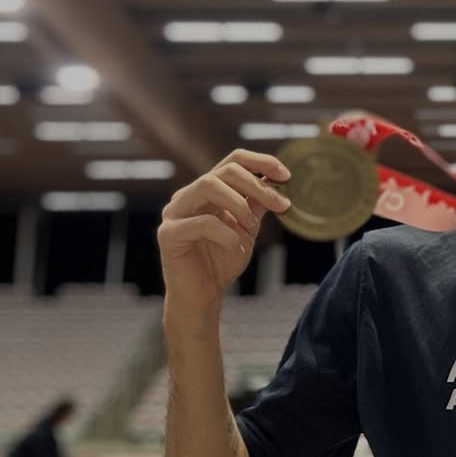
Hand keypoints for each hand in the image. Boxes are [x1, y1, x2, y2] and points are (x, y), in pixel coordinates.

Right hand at [158, 150, 290, 313]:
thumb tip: (278, 181)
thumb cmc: (222, 260)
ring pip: (209, 185)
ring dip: (240, 204)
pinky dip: (226, 234)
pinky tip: (236, 247)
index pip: (233, 161)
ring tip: (252, 226)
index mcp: (207, 191)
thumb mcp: (247, 228)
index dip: (261, 162)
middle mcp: (188, 195)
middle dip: (258, 185)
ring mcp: (175, 212)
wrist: (203, 295)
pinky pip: (202, 223)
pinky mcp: (168, 234)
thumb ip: (257, 205)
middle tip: (281, 204)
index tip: (287, 175)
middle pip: (224, 171)